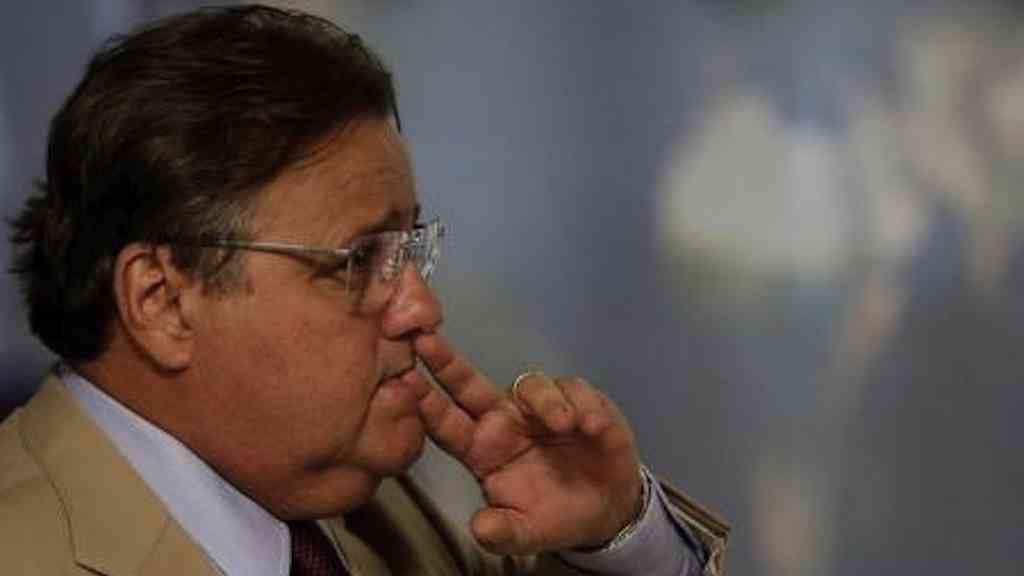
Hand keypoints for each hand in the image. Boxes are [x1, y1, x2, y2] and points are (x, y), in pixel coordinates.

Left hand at [405, 331, 643, 555]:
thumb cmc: (555, 515)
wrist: (606, 509)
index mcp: (483, 450)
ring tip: (565, 426)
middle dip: (446, 363)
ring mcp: (538, 409)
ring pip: (530, 386)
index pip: (447, 424)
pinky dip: (583, 405)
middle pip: (470, 386)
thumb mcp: (529, 533)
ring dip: (546, 401)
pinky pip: (575, 391)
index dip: (426, 403)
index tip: (405, 382)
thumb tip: (481, 529)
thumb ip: (504, 532)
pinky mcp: (577, 401)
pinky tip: (592, 426)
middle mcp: (504, 421)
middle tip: (425, 341)